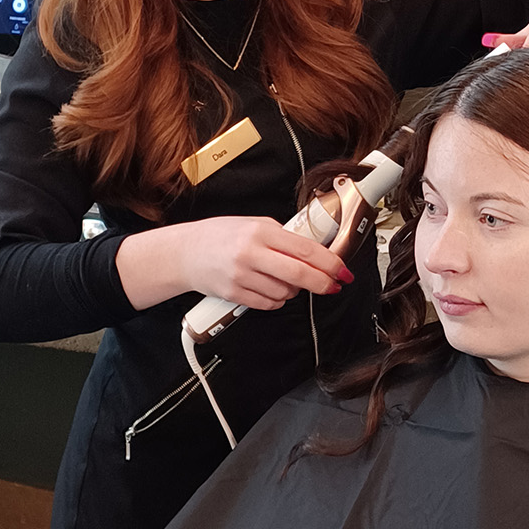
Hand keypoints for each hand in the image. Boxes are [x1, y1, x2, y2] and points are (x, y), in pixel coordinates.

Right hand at [116, 215, 353, 311]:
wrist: (185, 252)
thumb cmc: (222, 235)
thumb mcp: (255, 225)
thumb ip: (283, 237)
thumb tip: (316, 253)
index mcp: (260, 231)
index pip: (305, 249)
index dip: (329, 263)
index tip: (343, 271)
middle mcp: (251, 253)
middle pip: (299, 275)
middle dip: (323, 283)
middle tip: (335, 285)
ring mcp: (241, 276)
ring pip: (285, 292)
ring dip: (294, 290)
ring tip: (283, 278)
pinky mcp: (234, 294)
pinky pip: (269, 303)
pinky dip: (277, 299)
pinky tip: (270, 288)